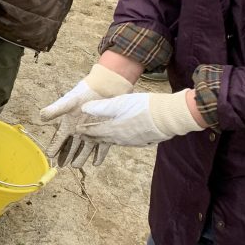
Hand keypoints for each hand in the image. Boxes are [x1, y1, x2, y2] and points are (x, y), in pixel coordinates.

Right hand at [39, 63, 131, 166]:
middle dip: (66, 155)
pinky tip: (96, 163)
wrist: (104, 87)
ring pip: (85, 148)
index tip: (49, 155)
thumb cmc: (84, 93)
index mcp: (68, 124)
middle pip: (71, 146)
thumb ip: (56, 109)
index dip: (54, 146)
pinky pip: (101, 146)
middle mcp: (79, 130)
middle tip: (62, 166)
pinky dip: (98, 155)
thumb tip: (41, 116)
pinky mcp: (105, 131)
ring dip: (81, 157)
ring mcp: (92, 131)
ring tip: (77, 166)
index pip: (59, 138)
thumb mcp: (68, 101)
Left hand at [79, 90, 203, 146]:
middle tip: (82, 138)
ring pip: (114, 141)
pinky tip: (119, 138)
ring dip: (104, 140)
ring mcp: (132, 141)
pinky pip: (125, 142)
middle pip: (102, 139)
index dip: (84, 130)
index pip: (94, 131)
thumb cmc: (143, 107)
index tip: (75, 130)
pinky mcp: (142, 141)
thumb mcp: (119, 103)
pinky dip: (117, 140)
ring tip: (98, 140)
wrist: (169, 116)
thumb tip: (84, 108)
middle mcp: (121, 138)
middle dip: (91, 139)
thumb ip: (100, 107)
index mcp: (113, 129)